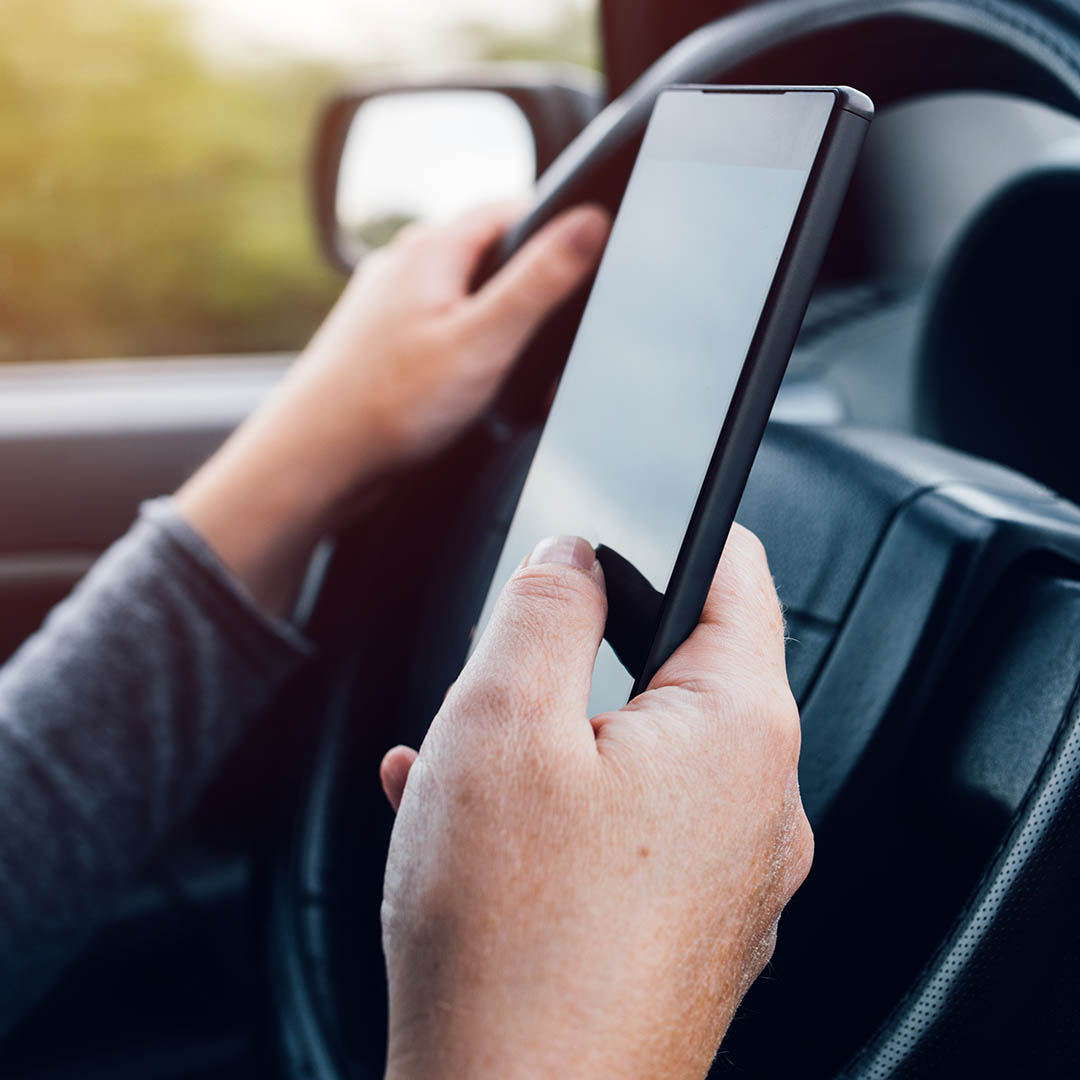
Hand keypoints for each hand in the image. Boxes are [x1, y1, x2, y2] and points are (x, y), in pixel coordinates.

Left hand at [175, 202, 609, 613]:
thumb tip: (590, 223)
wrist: (315, 462)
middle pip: (491, 256)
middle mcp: (404, 265)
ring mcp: (388, 304)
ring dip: (498, 330)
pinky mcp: (382, 344)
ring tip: (509, 376)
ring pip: (465, 298)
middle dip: (530, 292)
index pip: (514, 208)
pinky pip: (442, 332)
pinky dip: (469, 354)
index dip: (559, 230)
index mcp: (431, 248)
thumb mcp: (484, 340)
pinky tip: (471, 395)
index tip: (588, 265)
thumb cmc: (388, 405)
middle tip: (552, 339)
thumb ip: (541, 281)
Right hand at [380, 528, 812, 1079]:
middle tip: (503, 674)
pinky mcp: (686, 929)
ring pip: (636, 754)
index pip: (737, 577)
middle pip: (675, 671)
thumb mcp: (503, 724)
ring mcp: (728, 876)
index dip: (682, 526)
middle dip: (581, 655)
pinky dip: (556, 808)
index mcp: (738, 732)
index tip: (639, 509)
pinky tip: (474, 826)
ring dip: (549, 739)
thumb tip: (571, 557)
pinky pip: (626, 830)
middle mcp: (758, 805)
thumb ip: (543, 609)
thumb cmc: (512, 943)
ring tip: (460, 763)